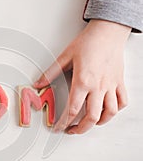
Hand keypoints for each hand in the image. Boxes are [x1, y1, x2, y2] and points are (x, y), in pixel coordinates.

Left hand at [34, 19, 130, 133]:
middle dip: (80, 129)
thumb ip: (50, 73)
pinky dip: (115, 110)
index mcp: (83, 82)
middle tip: (72, 130)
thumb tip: (38, 84)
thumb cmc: (88, 42)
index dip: (64, 122)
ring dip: (98, 123)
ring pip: (109, 113)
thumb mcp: (64, 57)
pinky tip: (107, 111)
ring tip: (88, 123)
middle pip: (92, 117)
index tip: (59, 128)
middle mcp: (98, 87)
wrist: (108, 31)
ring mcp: (111, 86)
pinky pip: (122, 101)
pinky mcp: (119, 82)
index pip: (73, 110)